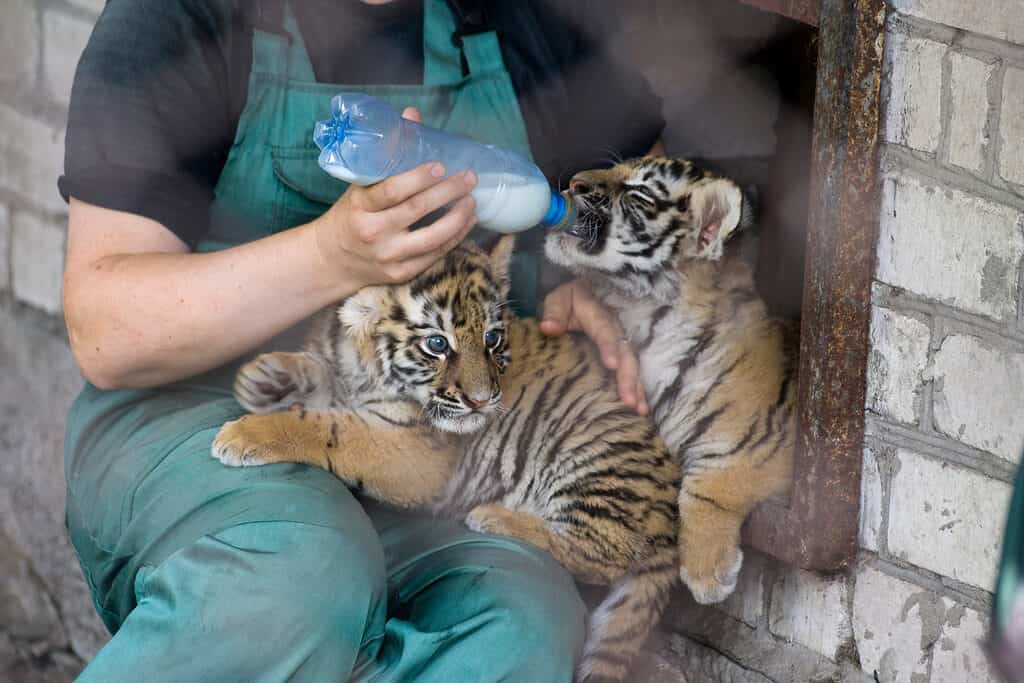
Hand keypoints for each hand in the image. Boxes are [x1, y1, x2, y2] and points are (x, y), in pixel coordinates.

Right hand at [312, 107, 477, 288]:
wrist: (332, 260)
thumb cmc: (352, 214)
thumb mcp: (360, 184)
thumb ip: (388, 152)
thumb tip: (413, 114)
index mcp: (360, 206)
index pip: (391, 191)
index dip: (418, 178)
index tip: (440, 165)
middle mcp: (373, 232)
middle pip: (416, 211)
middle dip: (447, 192)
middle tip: (469, 177)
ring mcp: (388, 256)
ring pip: (431, 239)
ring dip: (457, 219)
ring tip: (472, 201)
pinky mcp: (401, 274)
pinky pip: (434, 256)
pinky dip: (454, 238)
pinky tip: (467, 222)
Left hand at [540, 279, 647, 414]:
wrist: (583, 295)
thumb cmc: (568, 301)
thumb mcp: (558, 299)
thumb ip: (554, 311)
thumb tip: (548, 327)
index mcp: (598, 315)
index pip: (604, 331)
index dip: (609, 347)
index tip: (611, 364)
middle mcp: (615, 330)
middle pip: (625, 353)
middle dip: (628, 377)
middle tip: (629, 400)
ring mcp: (621, 343)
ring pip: (632, 365)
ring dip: (637, 388)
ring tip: (639, 410)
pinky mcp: (622, 354)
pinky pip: (632, 372)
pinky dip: (638, 390)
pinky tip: (641, 410)